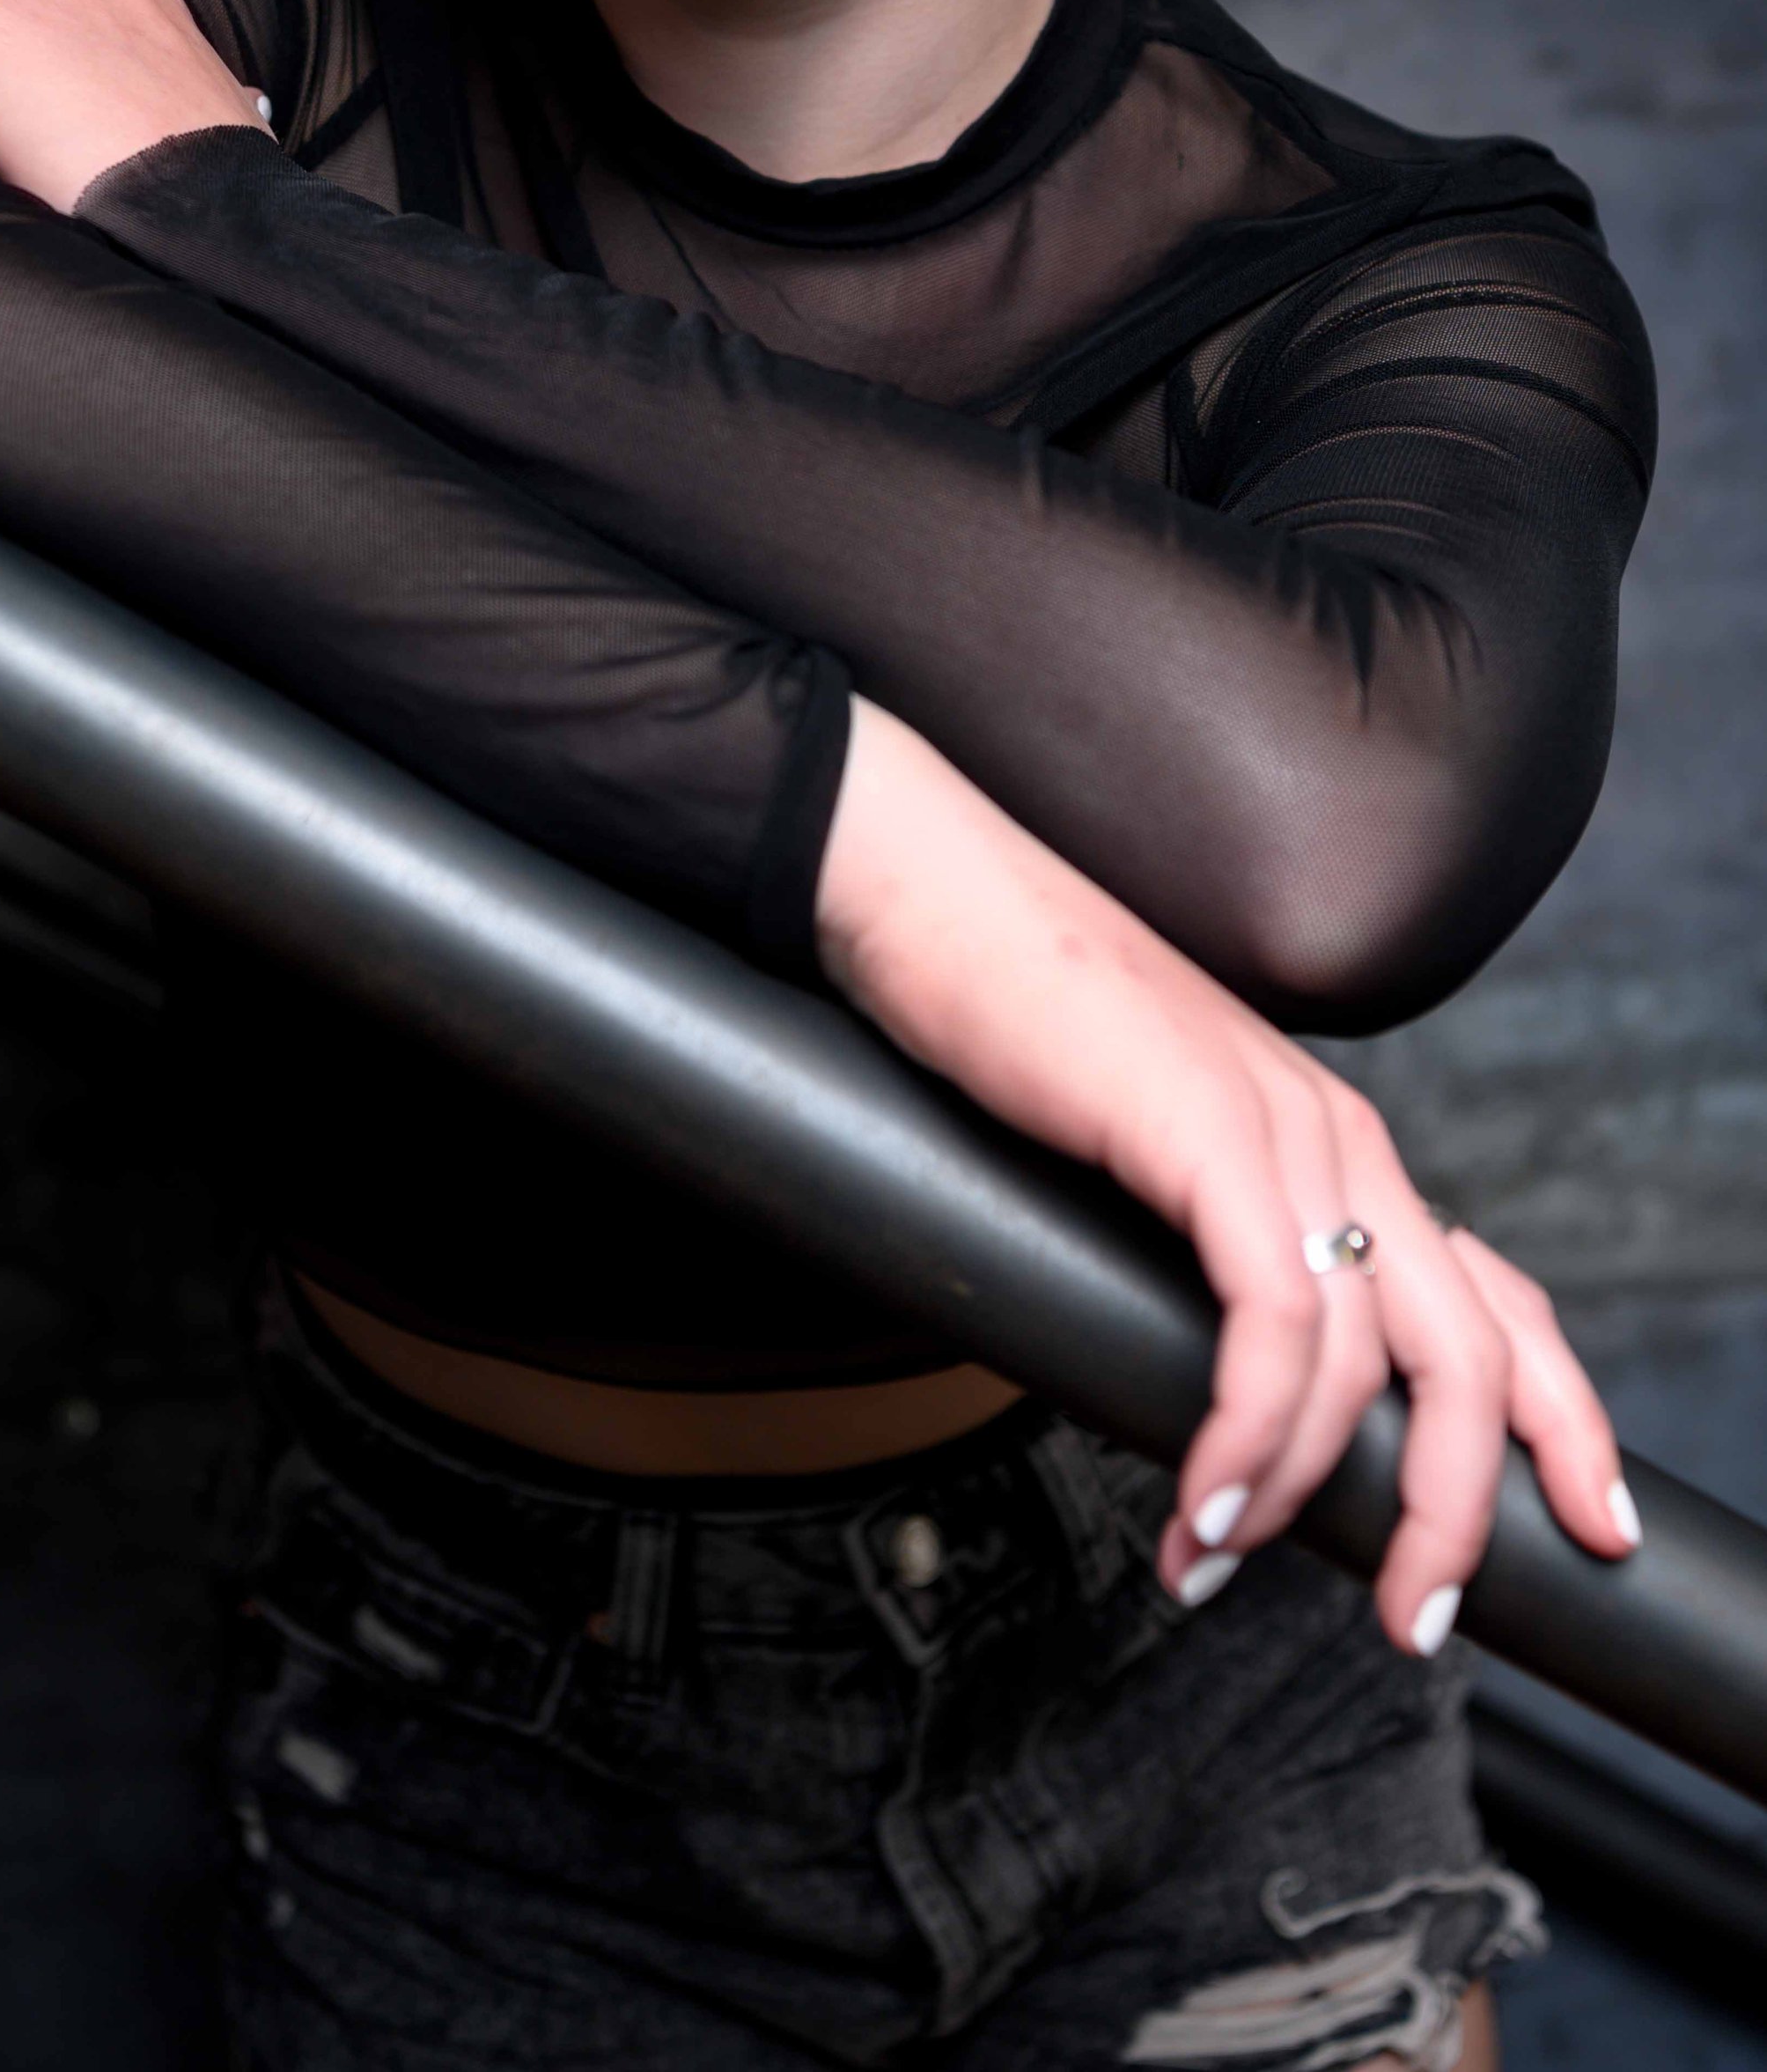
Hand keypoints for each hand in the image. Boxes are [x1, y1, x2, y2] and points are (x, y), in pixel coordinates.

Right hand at [817, 699, 1637, 1652]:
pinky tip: (1203, 1503)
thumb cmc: (1007, 1020)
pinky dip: (1248, 1436)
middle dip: (1458, 1512)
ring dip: (1297, 1499)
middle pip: (1474, 1352)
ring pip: (1366, 1362)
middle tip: (1410, 1621)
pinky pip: (1272, 1324)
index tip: (1587, 1529)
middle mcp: (1338, 1135)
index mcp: (1335, 1142)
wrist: (923, 888)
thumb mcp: (1142, 1150)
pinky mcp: (1207, 1132)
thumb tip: (1205, 1388)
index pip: (1496, 1297)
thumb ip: (1201, 1242)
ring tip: (1215, 1565)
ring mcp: (1281, 1127)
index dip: (1561, 1420)